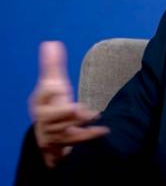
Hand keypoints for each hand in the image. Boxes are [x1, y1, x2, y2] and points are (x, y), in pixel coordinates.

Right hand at [28, 41, 109, 167]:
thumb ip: (52, 65)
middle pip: (52, 117)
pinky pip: (78, 140)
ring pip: (66, 129)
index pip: (43, 95)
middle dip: (64, 112)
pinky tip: (105, 129)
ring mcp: (54, 132)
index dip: (50, 91)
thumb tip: (51, 43)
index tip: (59, 85)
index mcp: (40, 102)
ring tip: (94, 115)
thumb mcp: (52, 84)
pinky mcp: (65, 143)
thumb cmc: (51, 104)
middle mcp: (44, 119)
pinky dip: (91, 134)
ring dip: (81, 122)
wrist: (46, 134)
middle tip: (76, 108)